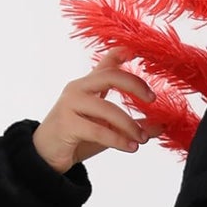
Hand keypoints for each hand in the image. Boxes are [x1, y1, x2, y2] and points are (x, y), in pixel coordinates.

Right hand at [32, 44, 159, 172]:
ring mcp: (71, 104)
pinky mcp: (67, 124)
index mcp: (87, 85)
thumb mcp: (108, 130)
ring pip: (107, 108)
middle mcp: (78, 89)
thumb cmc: (77, 139)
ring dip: (129, 124)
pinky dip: (118, 140)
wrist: (45, 155)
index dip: (121, 54)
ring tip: (142, 139)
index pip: (105, 63)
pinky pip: (98, 130)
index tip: (137, 51)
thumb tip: (161, 125)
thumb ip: (132, 125)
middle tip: (153, 99)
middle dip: (134, 85)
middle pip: (110, 76)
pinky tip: (130, 147)